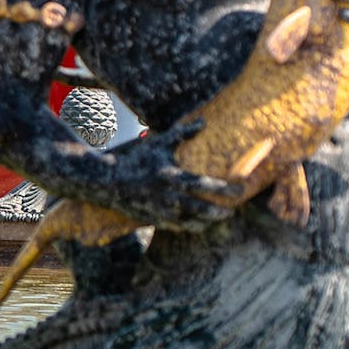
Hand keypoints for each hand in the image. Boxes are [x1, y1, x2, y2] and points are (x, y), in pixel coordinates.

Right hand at [94, 120, 241, 230]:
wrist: (108, 181)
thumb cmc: (136, 158)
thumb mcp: (159, 143)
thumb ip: (182, 134)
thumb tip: (204, 121)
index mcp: (173, 177)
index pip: (206, 185)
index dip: (226, 189)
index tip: (241, 189)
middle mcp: (169, 198)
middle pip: (203, 209)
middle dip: (221, 212)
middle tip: (233, 210)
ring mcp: (162, 212)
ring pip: (192, 222)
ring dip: (208, 221)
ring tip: (219, 218)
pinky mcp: (155, 220)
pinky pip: (178, 227)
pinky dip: (191, 226)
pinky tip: (199, 223)